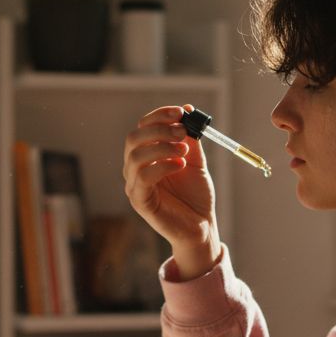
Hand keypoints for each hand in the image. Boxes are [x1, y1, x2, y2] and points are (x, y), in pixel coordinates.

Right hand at [122, 105, 220, 279]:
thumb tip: (187, 111)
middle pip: (134, 138)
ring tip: (184, 151)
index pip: (142, 128)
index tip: (181, 112)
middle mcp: (135, 169)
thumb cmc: (195, 195)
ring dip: (162, 147)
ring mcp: (135, 186)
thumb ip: (190, 139)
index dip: (159, 116)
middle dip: (159, 130)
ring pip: (135, 157)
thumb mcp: (195, 161)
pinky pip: (143, 178)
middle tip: (182, 132)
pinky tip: (180, 165)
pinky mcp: (140, 202)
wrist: (201, 225)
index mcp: (146, 156)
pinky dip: (162, 166)